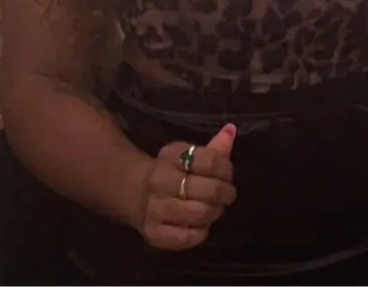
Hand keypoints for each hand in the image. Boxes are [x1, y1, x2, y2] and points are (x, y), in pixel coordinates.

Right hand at [137, 123, 237, 249]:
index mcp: (171, 156)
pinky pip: (188, 237)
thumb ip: (213, 148)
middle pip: (209, 189)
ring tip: (213, 209)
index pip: (211, 161)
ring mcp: (155, 208)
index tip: (226, 176)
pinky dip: (200, 232)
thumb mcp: (189, 155)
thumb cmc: (172, 173)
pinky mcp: (154, 233)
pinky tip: (199, 225)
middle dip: (225, 194)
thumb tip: (231, 130)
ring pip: (201, 213)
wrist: (136, 193)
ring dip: (214, 213)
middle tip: (226, 196)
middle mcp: (160, 181)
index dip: (226, 170)